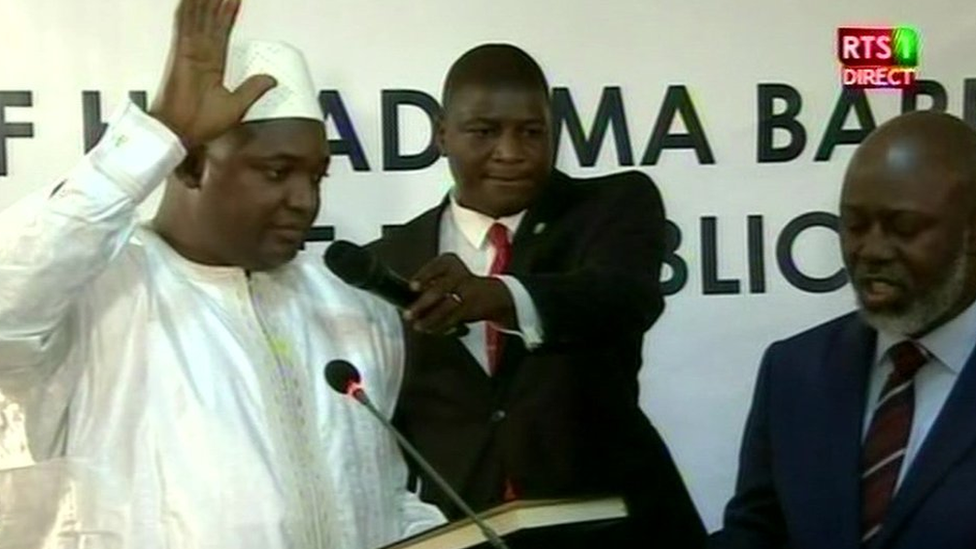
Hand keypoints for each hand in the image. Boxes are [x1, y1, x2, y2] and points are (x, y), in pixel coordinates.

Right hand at [150, 0, 275, 147]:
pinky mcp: (182, 53)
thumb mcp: (238, 105)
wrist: (183, 133)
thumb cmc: (203, 124)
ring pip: (199, 18)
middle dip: (217, 2)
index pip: (222, 33)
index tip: (234, 0)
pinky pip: (186, 26)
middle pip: (211, 20)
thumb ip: (253, 89)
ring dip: (205, 2)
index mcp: (212, 65)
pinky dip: (190, 10)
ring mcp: (190, 51)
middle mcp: (201, 54)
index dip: (227, 16)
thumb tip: (272, 78)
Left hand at [404, 254, 516, 334]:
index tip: (412, 286)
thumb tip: (406, 297)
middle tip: (409, 313)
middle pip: (441, 289)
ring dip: (430, 319)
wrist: (493, 294)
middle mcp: (460, 275)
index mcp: (450, 263)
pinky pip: (453, 319)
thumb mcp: (448, 274)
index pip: (436, 266)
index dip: (424, 276)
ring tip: (418, 325)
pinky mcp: (470, 308)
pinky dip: (440, 326)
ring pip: (446, 307)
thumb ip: (429, 282)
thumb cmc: (461, 283)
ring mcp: (467, 292)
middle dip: (423, 303)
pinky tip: (431, 328)